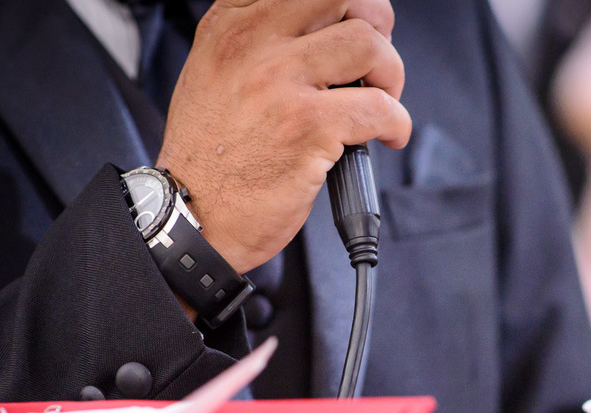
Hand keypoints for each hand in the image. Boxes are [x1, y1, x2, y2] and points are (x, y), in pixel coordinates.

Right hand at [156, 0, 412, 271]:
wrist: (192, 213)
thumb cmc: (211, 155)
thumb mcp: (215, 73)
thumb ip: (261, 45)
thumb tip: (325, 35)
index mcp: (231, 24)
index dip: (342, 6)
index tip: (352, 27)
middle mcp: (254, 43)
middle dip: (376, 25)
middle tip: (375, 64)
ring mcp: (281, 82)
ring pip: (370, 45)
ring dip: (391, 75)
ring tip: (381, 101)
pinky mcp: (308, 127)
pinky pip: (380, 108)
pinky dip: (397, 123)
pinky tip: (388, 135)